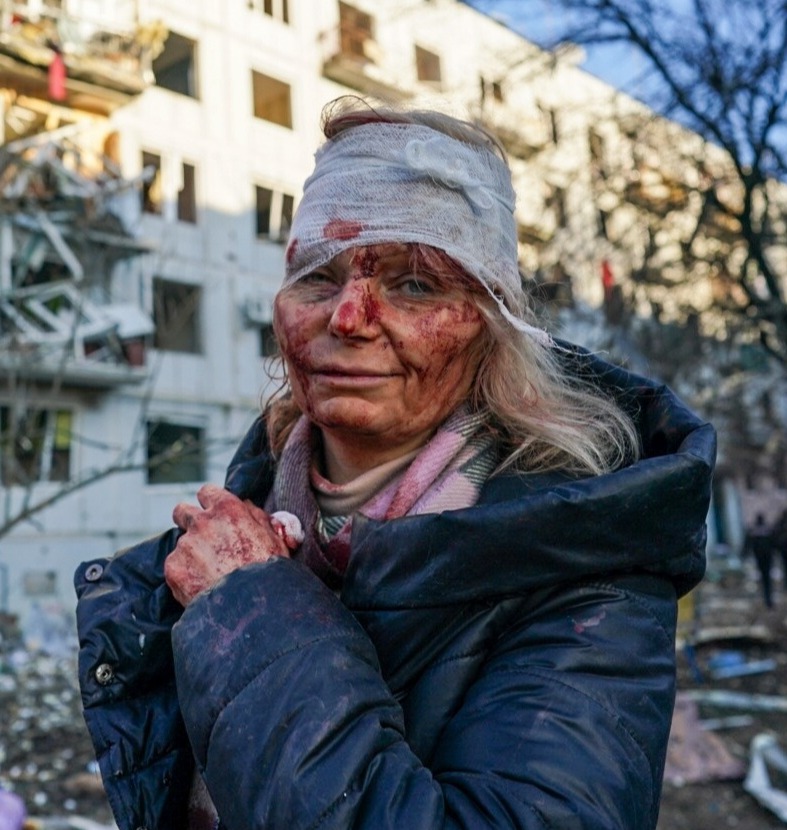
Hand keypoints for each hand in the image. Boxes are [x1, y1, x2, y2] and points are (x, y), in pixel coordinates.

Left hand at [165, 484, 294, 605]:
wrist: (254, 609)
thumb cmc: (271, 572)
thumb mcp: (275, 538)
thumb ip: (257, 517)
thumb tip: (246, 507)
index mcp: (228, 509)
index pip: (207, 492)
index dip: (210, 503)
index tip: (214, 514)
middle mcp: (202, 522)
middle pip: (182, 511)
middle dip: (188, 521)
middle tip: (202, 540)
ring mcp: (185, 545)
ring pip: (182, 544)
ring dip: (192, 555)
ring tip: (211, 575)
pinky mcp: (173, 569)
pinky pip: (176, 567)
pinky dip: (185, 576)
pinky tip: (203, 587)